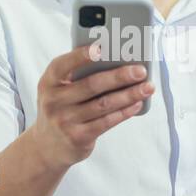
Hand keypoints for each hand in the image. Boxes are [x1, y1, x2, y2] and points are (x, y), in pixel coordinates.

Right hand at [28, 42, 153, 169]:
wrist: (47, 146)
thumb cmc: (60, 108)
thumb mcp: (59, 90)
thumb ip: (78, 76)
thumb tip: (117, 62)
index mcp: (48, 82)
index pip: (63, 65)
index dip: (82, 56)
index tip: (102, 48)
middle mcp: (54, 101)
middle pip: (92, 85)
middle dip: (120, 76)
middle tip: (140, 70)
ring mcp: (65, 120)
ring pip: (104, 104)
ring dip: (129, 95)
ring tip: (147, 87)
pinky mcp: (78, 137)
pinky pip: (106, 122)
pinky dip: (124, 112)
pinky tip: (137, 104)